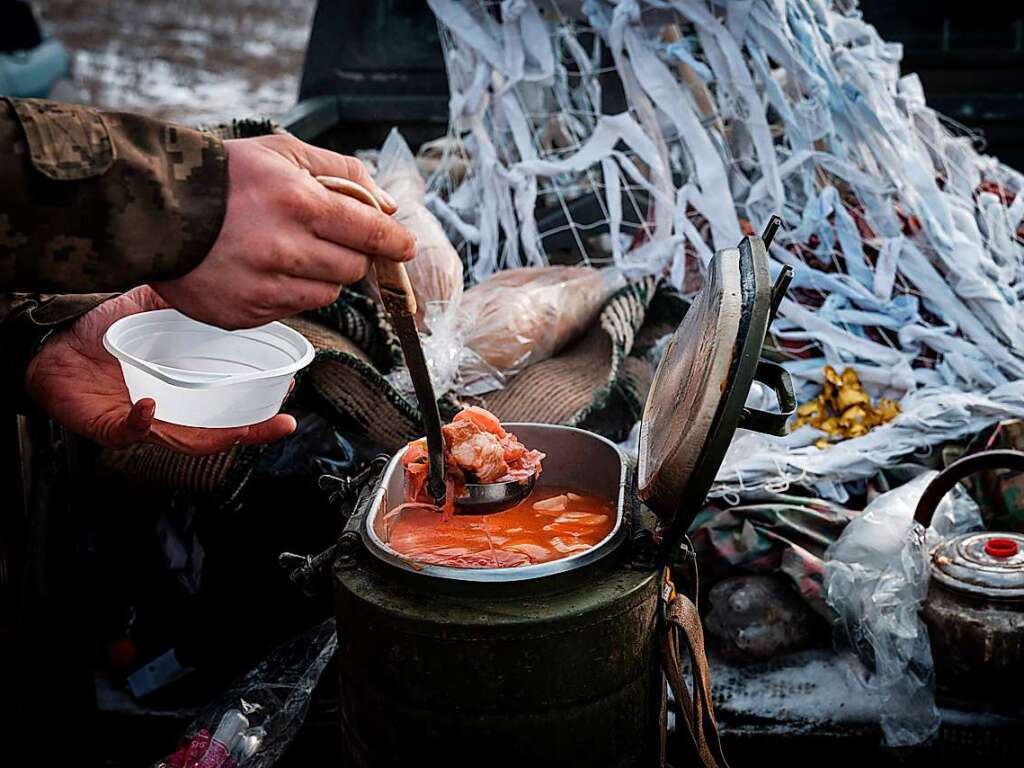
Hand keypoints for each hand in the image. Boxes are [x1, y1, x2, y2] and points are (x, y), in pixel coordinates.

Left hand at [24, 286, 296, 454]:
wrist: (56, 335)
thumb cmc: (107, 327)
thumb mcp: (157, 306)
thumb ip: (193, 301)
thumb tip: (236, 282)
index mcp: (188, 387)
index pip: (233, 404)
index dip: (263, 404)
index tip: (290, 391)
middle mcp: (171, 410)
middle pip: (220, 432)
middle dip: (254, 431)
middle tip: (282, 423)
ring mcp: (141, 422)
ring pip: (185, 441)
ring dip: (214, 438)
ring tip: (239, 429)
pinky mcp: (107, 426)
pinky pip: (127, 432)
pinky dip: (140, 424)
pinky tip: (149, 408)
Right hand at [153, 133, 416, 329]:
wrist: (150, 209)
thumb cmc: (223, 176)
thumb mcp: (283, 151)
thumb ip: (343, 173)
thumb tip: (387, 206)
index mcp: (300, 204)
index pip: (371, 233)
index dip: (394, 242)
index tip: (405, 246)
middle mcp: (284, 250)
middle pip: (352, 269)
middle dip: (350, 254)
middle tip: (328, 238)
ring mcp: (262, 288)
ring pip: (326, 295)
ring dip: (320, 277)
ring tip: (289, 252)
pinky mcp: (243, 314)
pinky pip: (290, 311)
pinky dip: (287, 293)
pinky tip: (261, 269)